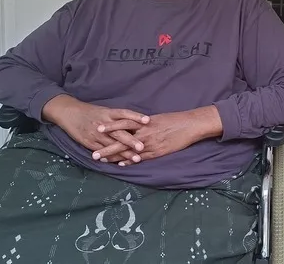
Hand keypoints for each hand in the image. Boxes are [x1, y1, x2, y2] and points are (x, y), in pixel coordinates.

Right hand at [42, 94, 148, 162]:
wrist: (70, 113)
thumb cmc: (90, 112)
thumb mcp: (104, 111)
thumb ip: (118, 118)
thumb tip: (136, 123)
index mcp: (108, 113)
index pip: (124, 113)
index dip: (136, 116)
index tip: (148, 120)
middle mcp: (104, 124)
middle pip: (120, 132)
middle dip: (131, 141)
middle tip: (143, 147)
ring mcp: (97, 134)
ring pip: (113, 145)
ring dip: (125, 153)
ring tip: (136, 159)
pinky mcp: (90, 142)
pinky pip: (102, 151)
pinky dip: (111, 157)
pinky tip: (120, 163)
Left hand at [94, 106, 221, 165]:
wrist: (190, 125)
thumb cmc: (175, 120)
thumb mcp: (158, 119)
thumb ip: (146, 123)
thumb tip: (137, 124)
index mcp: (144, 123)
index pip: (123, 124)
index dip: (110, 127)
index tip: (97, 129)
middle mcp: (144, 132)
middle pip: (121, 140)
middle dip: (107, 147)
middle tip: (93, 153)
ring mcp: (150, 143)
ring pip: (128, 151)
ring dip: (115, 156)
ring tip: (102, 160)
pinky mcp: (157, 151)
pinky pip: (140, 157)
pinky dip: (130, 161)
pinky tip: (120, 165)